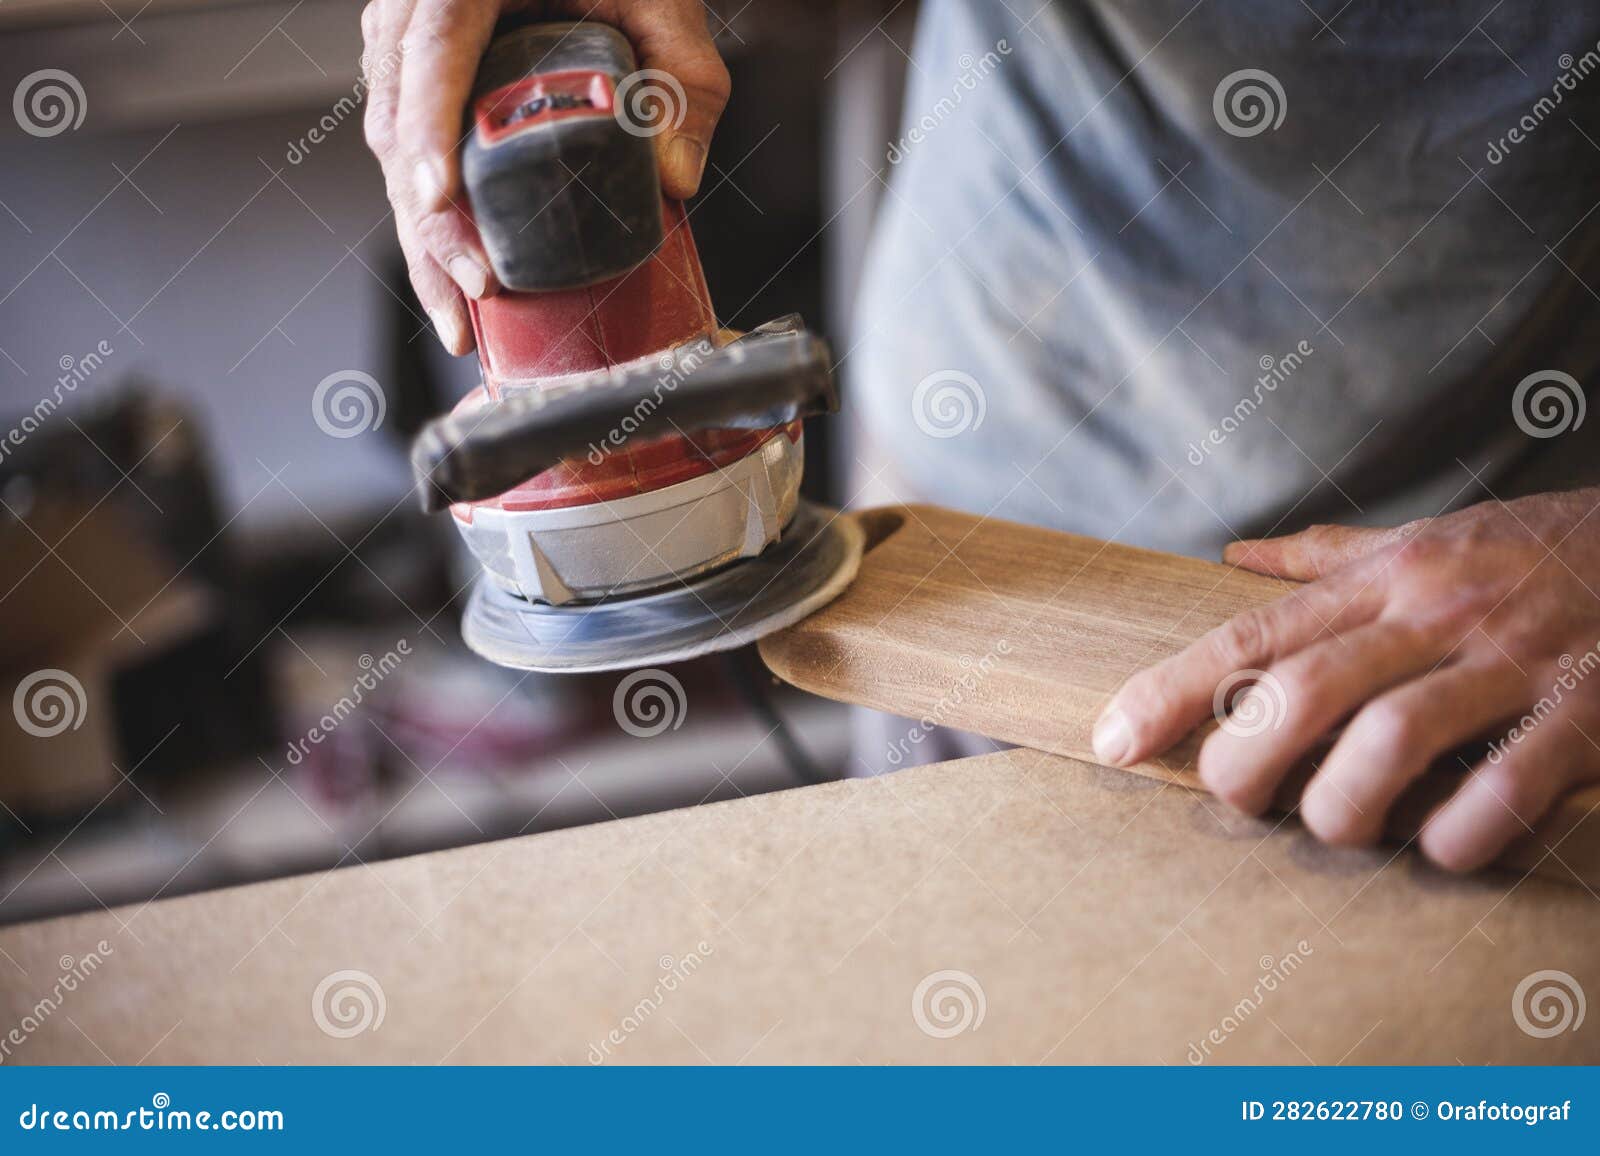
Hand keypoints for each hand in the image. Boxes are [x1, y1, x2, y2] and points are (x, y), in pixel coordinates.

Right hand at [360, 0, 731, 353]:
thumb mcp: (665, 6)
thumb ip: (684, 82)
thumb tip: (676, 181)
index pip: (435, 45)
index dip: (428, 125)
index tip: (439, 198)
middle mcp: (418, 3)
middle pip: (397, 115)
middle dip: (429, 219)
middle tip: (477, 286)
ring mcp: (404, 40)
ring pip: (388, 144)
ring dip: (421, 235)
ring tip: (462, 311)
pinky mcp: (411, 77)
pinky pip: (404, 148)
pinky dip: (424, 218)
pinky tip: (450, 278)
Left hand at [1092, 488, 1599, 872]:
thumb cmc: (1534, 548)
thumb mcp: (1425, 536)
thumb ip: (1326, 555)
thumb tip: (1232, 556)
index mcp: (1387, 577)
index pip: (1254, 635)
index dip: (1172, 691)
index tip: (1112, 740)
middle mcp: (1435, 612)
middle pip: (1305, 690)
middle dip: (1245, 760)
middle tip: (1231, 803)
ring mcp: (1514, 658)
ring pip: (1395, 735)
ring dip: (1344, 802)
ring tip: (1334, 830)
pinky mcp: (1589, 706)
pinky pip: (1513, 778)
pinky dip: (1465, 827)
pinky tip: (1443, 851)